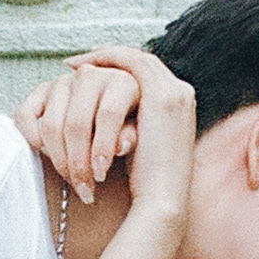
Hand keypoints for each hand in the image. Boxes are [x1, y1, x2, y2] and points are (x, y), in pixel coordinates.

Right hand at [15, 58, 140, 204]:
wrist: (111, 118)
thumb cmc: (130, 127)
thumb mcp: (142, 131)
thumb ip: (132, 136)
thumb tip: (120, 146)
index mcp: (121, 80)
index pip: (108, 114)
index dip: (102, 148)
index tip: (100, 176)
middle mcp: (90, 75)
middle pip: (76, 124)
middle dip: (79, 163)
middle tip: (85, 189)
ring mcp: (62, 81)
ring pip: (51, 125)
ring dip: (59, 160)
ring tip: (72, 181)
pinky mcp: (40, 90)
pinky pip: (25, 114)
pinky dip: (31, 138)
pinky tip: (46, 156)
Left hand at [77, 46, 194, 230]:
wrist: (162, 201)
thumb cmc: (148, 186)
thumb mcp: (143, 149)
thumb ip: (131, 128)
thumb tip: (106, 123)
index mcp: (180, 107)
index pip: (148, 75)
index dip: (121, 69)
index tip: (94, 71)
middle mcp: (182, 93)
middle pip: (143, 60)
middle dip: (110, 57)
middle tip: (80, 61)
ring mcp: (175, 92)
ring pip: (135, 59)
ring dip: (104, 57)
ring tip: (75, 64)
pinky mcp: (161, 97)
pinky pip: (130, 65)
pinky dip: (105, 61)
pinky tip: (82, 68)